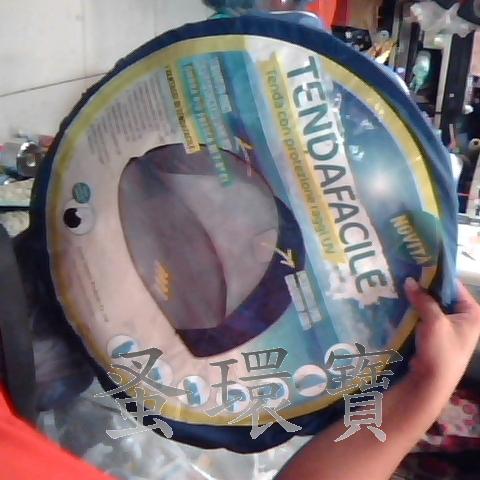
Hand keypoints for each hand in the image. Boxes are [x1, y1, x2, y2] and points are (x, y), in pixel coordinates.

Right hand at [405, 278, 479, 393]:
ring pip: (430, 305)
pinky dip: (412, 309)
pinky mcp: (434, 334)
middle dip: (423, 287)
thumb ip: (423, 299)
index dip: (436, 276)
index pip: (454, 286)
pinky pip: (423, 316)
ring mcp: (447, 327)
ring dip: (416, 298)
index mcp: (472, 313)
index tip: (417, 265)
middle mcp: (462, 318)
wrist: (431, 383)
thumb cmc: (441, 352)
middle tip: (404, 274)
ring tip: (398, 285)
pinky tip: (398, 301)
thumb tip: (409, 280)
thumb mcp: (434, 321)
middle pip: (441, 295)